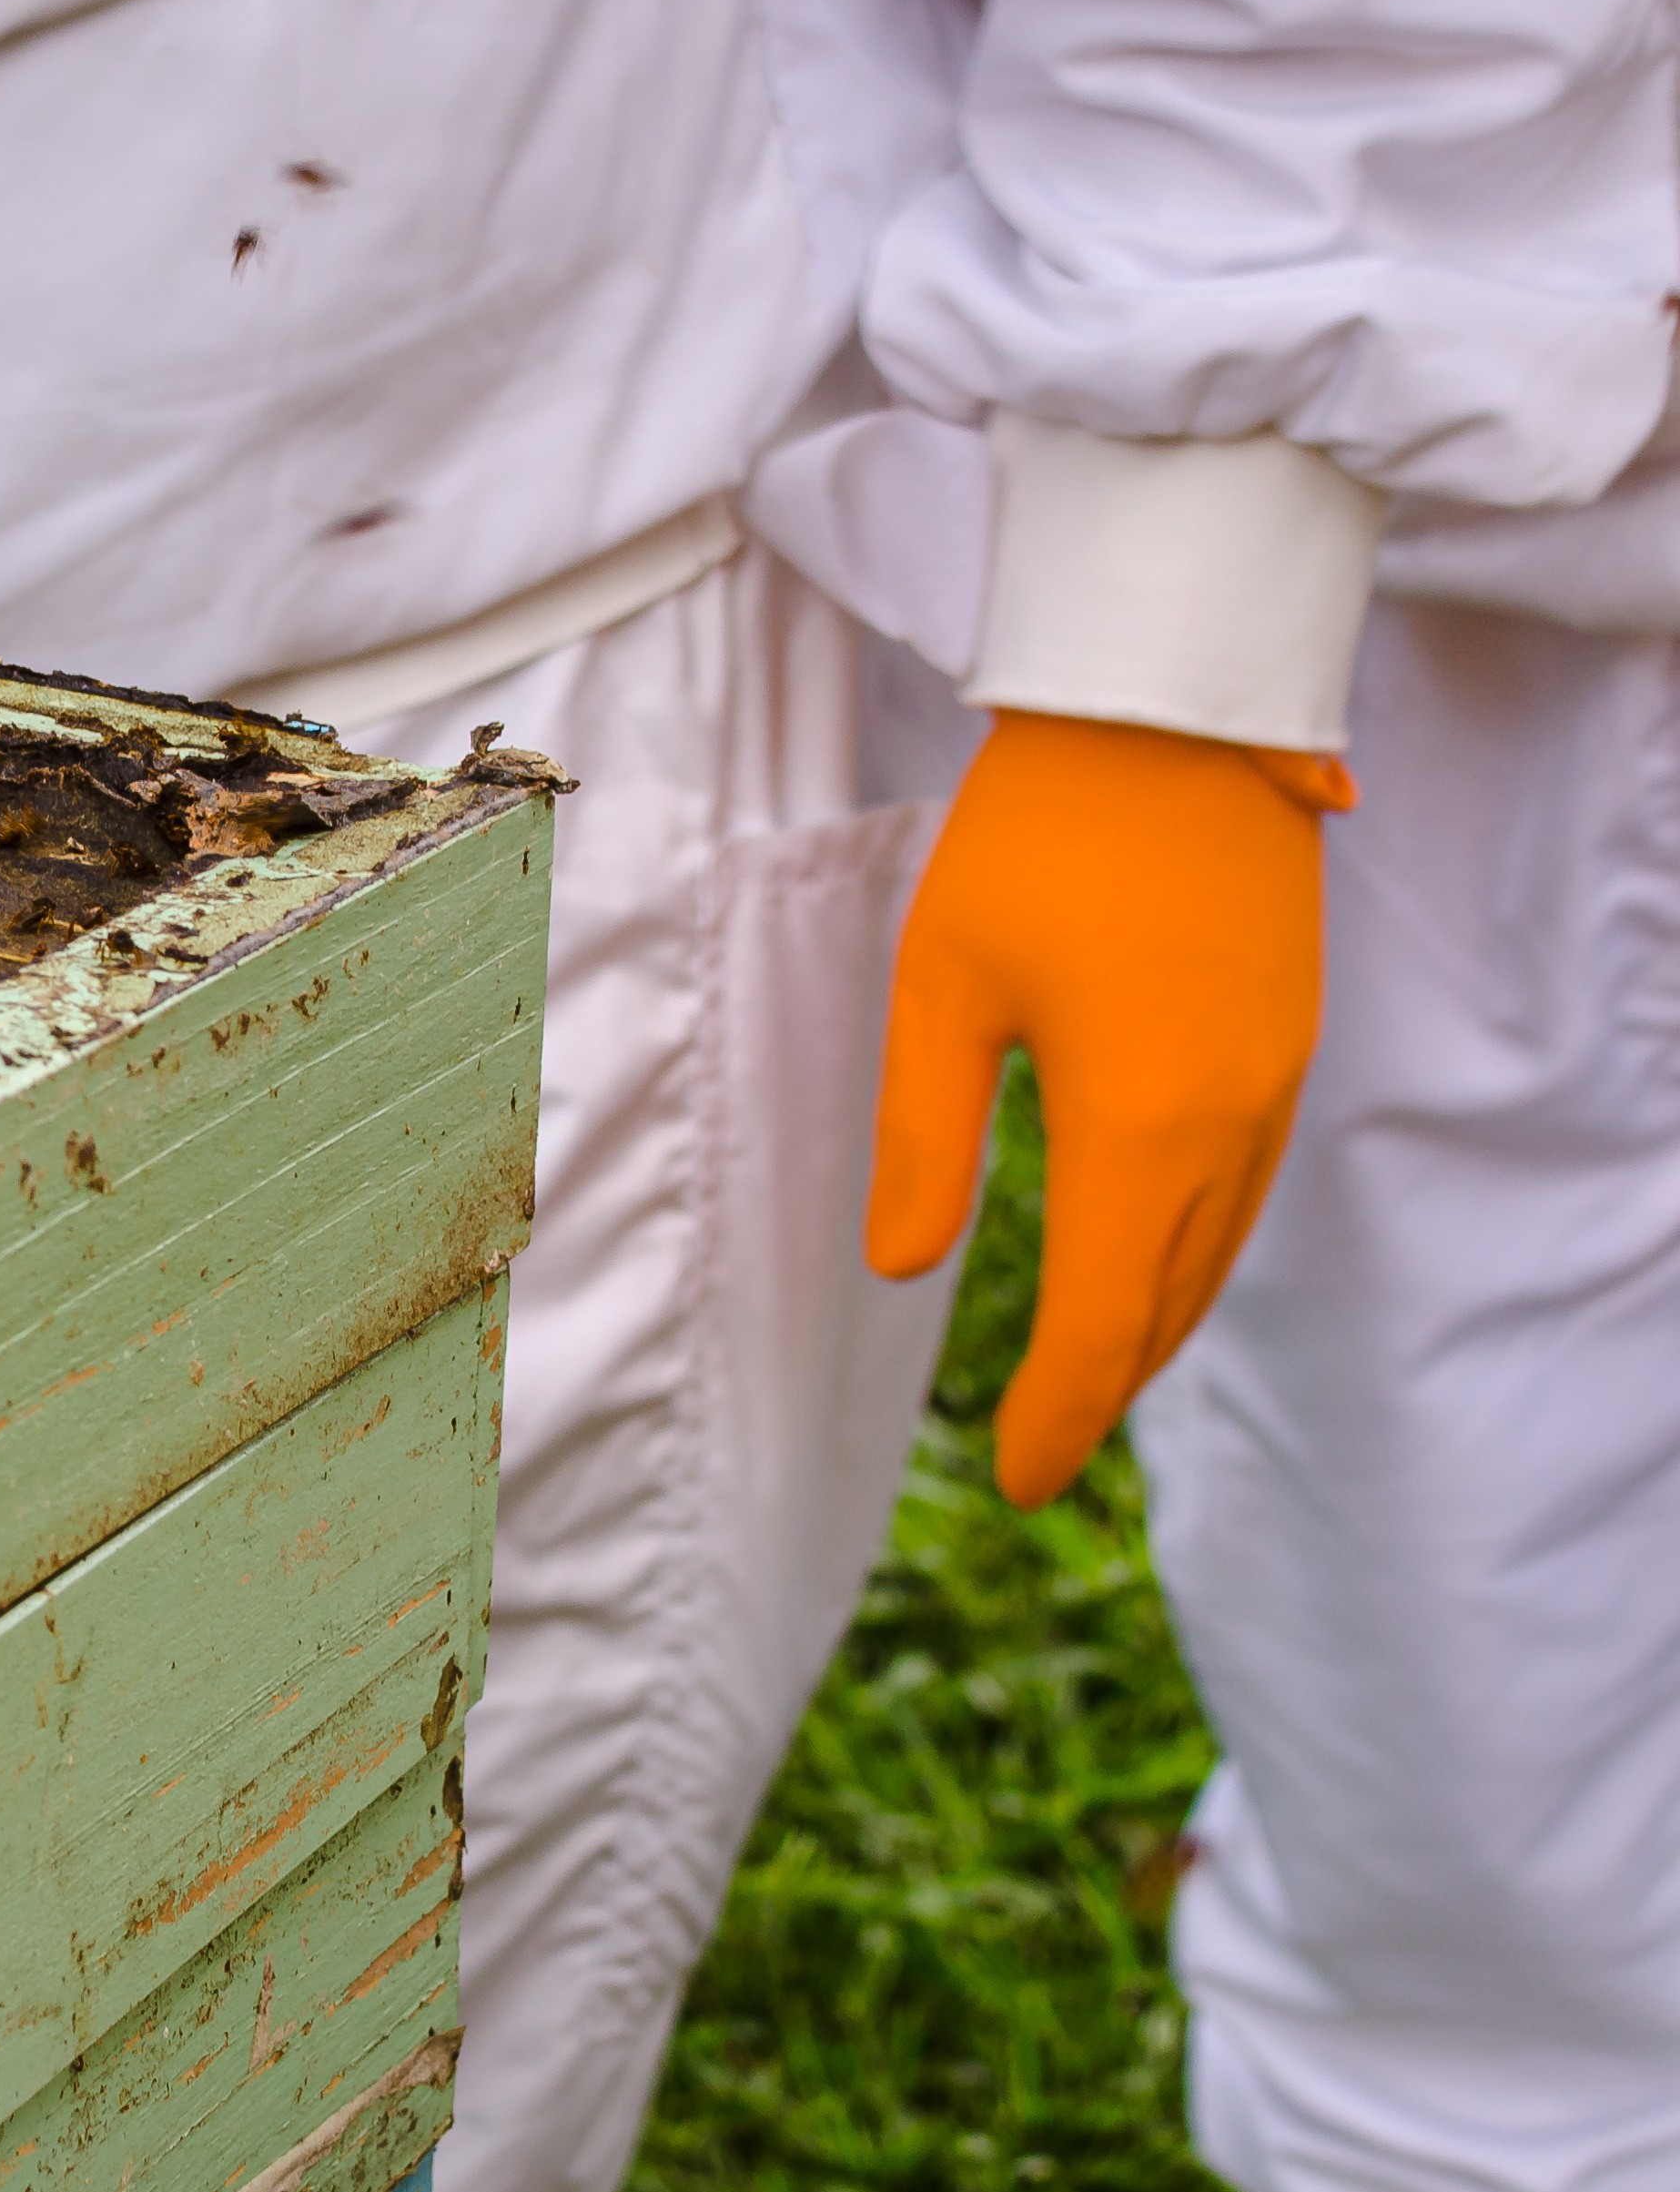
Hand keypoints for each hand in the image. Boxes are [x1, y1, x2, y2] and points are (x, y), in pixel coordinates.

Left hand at [868, 709, 1353, 1506]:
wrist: (1171, 712)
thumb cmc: (1034, 836)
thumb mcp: (940, 988)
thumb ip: (922, 1138)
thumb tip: (897, 1268)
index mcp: (1139, 1121)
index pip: (1104, 1316)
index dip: (1060, 1410)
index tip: (1019, 1479)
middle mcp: (1230, 1116)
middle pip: (1173, 1298)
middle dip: (1107, 1384)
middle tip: (1047, 1452)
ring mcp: (1278, 1073)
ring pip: (1223, 1243)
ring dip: (1162, 1320)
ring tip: (1096, 1374)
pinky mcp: (1292, 1029)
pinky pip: (1252, 1178)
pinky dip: (1202, 1244)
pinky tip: (1160, 1254)